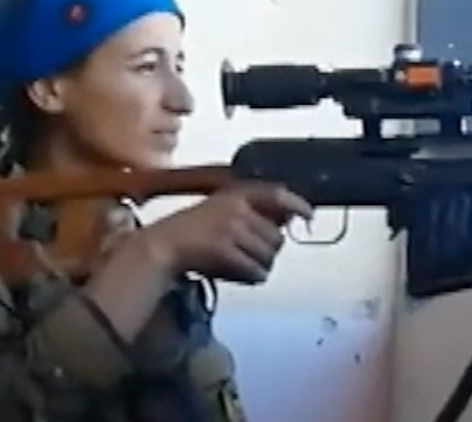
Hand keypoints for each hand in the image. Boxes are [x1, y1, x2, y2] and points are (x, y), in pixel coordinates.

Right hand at [140, 182, 313, 283]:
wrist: (162, 247)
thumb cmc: (192, 231)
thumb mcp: (221, 209)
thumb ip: (254, 212)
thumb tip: (290, 216)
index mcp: (236, 195)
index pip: (277, 194)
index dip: (297, 203)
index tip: (309, 215)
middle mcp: (237, 209)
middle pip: (276, 238)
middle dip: (266, 251)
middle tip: (244, 255)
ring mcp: (231, 230)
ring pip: (268, 257)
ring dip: (257, 266)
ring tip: (236, 264)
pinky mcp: (225, 251)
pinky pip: (255, 272)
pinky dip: (249, 277)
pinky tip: (233, 274)